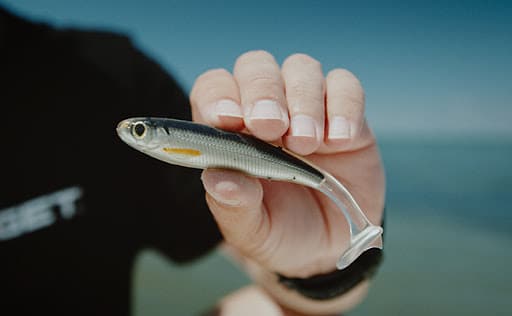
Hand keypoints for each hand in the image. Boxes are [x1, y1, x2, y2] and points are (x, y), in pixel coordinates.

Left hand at [190, 51, 384, 311]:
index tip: (228, 120)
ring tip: (307, 143)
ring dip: (303, 101)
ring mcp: (307, 107)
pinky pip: (346, 86)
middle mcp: (266, 110)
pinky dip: (344, 107)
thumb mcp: (253, 231)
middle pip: (257, 68)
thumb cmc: (280, 231)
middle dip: (263, 92)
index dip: (218, 96)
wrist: (328, 246)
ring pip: (301, 69)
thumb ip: (234, 207)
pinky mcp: (345, 114)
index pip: (214, 90)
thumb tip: (218, 179)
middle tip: (272, 128)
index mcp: (231, 132)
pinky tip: (340, 140)